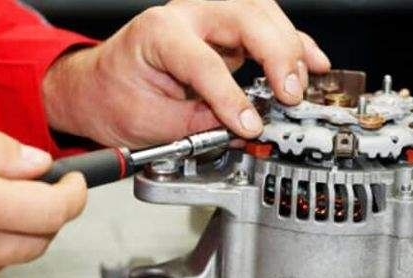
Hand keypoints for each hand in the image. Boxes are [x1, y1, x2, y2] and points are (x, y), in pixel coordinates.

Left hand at [43, 0, 329, 147]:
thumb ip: (199, 124)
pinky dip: (292, 44)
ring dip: (289, 46)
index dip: (231, 98)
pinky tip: (311, 61)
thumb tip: (241, 130)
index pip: (204, 62)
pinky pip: (265, 26)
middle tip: (289, 93)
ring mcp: (206, 16)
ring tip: (302, 81)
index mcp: (157, 33)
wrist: (101, 86)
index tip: (250, 125)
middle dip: (276, 54)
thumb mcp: (149, 122)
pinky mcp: (222, 30)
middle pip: (244, 15)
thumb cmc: (113, 97)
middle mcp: (184, 14)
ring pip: (262, 12)